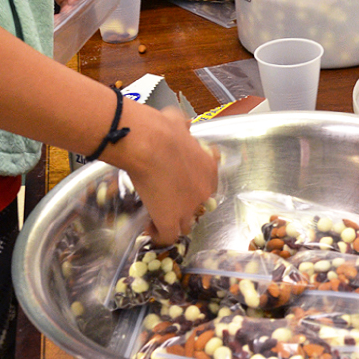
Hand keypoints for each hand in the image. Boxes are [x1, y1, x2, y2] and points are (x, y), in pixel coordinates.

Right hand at [108, 101, 218, 243]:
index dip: (191, 187)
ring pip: (184, 225)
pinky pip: (167, 236)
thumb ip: (183, 127)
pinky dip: (158, 234)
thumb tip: (182, 124)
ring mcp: (187, 209)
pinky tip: (149, 227)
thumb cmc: (163, 129)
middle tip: (165, 199)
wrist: (150, 143)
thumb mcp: (179, 123)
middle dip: (182, 205)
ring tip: (156, 215)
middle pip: (196, 207)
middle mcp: (203, 192)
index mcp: (209, 169)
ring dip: (172, 221)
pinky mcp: (170, 221)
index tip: (177, 184)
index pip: (205, 186)